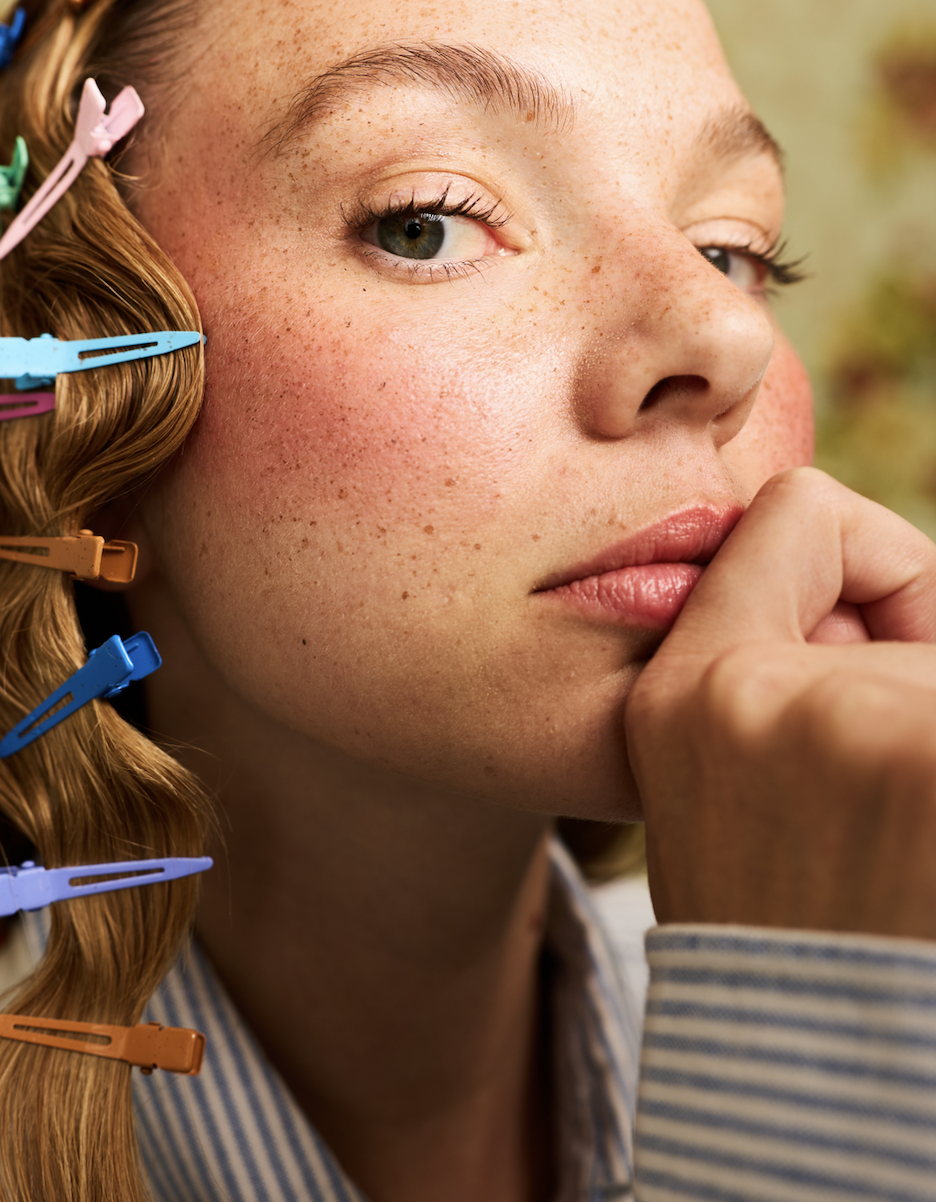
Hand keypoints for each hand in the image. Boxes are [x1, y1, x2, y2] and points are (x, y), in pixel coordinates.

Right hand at [625, 467, 935, 940]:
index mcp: (684, 693)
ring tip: (901, 841)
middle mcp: (750, 697)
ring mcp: (857, 733)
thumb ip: (781, 658)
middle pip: (913, 598)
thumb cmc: (796, 923)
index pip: (796, 510)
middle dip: (924, 669)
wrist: (830, 1085)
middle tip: (886, 795)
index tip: (878, 647)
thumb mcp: (730, 772)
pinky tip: (916, 857)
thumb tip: (858, 561)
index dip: (867, 559)